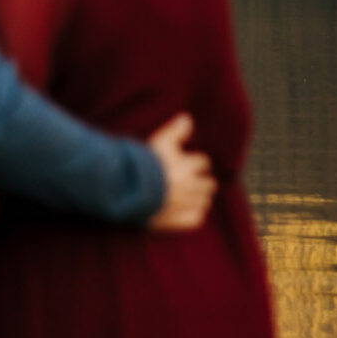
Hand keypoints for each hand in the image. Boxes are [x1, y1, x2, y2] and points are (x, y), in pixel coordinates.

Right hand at [145, 113, 215, 230]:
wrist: (127, 189)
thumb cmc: (142, 164)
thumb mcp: (158, 142)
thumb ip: (175, 131)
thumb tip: (187, 117)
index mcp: (188, 166)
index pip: (202, 162)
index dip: (194, 162)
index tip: (185, 163)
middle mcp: (191, 186)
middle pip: (209, 184)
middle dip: (201, 181)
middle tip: (188, 180)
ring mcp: (186, 204)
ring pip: (204, 201)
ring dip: (198, 198)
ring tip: (186, 195)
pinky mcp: (179, 220)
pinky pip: (196, 218)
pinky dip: (193, 214)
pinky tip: (184, 210)